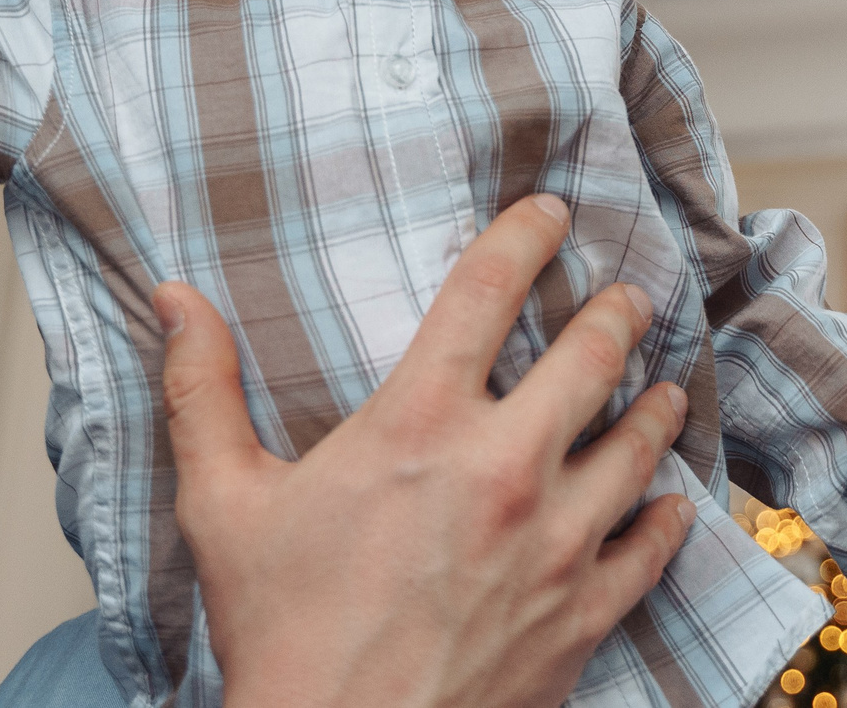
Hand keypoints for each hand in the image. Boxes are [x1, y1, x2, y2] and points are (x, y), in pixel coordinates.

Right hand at [157, 193, 694, 707]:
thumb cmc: (282, 634)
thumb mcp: (223, 503)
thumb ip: (202, 391)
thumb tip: (174, 300)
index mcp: (420, 425)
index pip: (486, 291)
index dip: (524, 236)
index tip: (549, 213)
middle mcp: (505, 468)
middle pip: (592, 356)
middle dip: (616, 314)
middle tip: (628, 297)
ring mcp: (556, 543)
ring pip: (638, 445)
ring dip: (656, 405)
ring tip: (664, 385)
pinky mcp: (582, 613)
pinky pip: (651, 547)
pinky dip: (667, 516)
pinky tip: (671, 502)